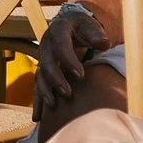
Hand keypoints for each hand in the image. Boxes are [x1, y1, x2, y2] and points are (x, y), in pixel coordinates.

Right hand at [34, 3, 107, 117]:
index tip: (80, 74)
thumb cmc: (84, 27)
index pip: (60, 44)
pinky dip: (38, 102)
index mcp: (58, 30)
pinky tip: (38, 118)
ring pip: (40, 76)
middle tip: (67, 93)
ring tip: (52, 104)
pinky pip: (38, 87)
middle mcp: (47, 45)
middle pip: (46, 63)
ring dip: (45, 91)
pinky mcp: (44, 72)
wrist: (72, 26)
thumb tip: (104, 44)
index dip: (68, 59)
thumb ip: (96, 34)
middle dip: (55, 79)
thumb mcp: (90, 25)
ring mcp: (44, 59)